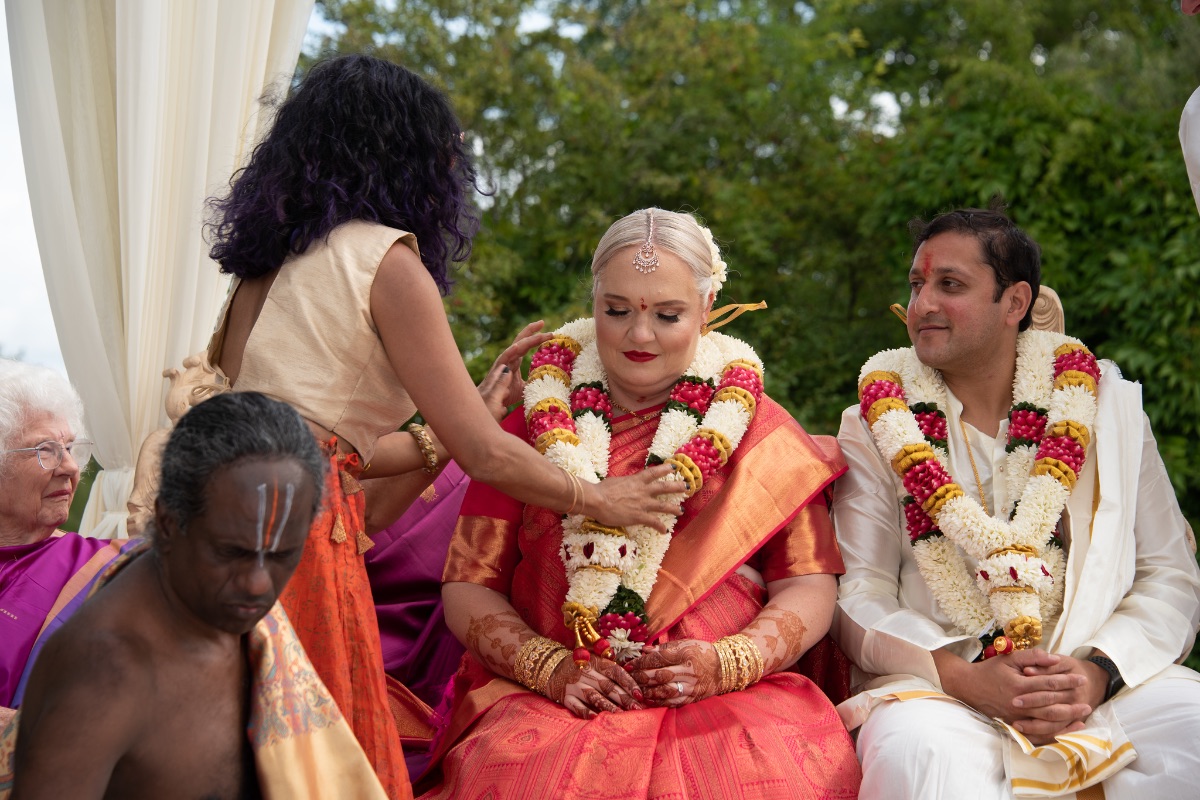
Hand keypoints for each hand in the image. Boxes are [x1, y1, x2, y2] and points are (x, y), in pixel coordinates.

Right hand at [477, 320, 552, 419]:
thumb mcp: (524, 388)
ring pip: (516, 346)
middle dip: (532, 331)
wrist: (491, 402)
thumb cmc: (506, 394)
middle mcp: (510, 357)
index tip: (548, 331)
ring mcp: (503, 361)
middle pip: (521, 340)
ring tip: (539, 332)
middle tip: (542, 322)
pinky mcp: (498, 369)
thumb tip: (547, 383)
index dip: (536, 336)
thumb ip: (532, 383)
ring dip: (528, 339)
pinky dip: (511, 351)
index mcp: (516, 360)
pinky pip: (505, 358)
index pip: (526, 344)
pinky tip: (518, 346)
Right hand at [545, 655, 644, 718]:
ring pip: (595, 697)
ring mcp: (575, 686)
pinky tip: (598, 719)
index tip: (640, 694)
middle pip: (608, 686)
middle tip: (638, 709)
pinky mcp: (566, 697)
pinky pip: (578, 707)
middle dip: (624, 699)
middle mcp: (586, 673)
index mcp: (596, 662)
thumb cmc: (581, 666)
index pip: (615, 672)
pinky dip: (588, 713)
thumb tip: (635, 685)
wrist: (550, 667)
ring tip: (623, 716)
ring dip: (610, 707)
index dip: (628, 683)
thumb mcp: (595, 660)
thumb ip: (611, 670)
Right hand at [588, 465, 688, 532]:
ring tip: (681, 511)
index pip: (654, 472)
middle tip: (686, 486)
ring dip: (674, 508)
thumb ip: (624, 483)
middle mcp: (643, 491)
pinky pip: (653, 522)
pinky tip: (665, 531)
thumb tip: (624, 484)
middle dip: (677, 487)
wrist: (598, 500)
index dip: (665, 469)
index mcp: (636, 480)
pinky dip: (660, 527)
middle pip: (664, 487)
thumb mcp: (616, 481)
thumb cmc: (602, 489)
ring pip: (663, 506)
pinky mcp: (639, 516)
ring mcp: (643, 504)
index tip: (674, 467)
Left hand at [627, 639, 720, 706]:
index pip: (657, 659)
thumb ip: (664, 648)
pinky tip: (648, 699)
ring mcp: (691, 686)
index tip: (629, 665)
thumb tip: (644, 650)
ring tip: (635, 689)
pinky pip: (673, 702)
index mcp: (685, 653)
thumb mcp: (685, 644)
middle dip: (641, 677)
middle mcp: (688, 671)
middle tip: (628, 677)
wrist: (725, 668)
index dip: (640, 662)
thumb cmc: (702, 652)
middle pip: (659, 675)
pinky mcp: (693, 698)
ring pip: (664, 690)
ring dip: (647, 691)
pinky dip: (658, 701)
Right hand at [937, 649, 1090, 738]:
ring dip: (1067, 719)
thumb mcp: (1009, 658)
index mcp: (1019, 685)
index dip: (1067, 681)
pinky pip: (1037, 732)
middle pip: (1052, 705)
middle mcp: (1019, 703)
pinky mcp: (1014, 725)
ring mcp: (1016, 717)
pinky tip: (1065, 729)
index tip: (1081, 678)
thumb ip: (1032, 657)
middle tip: (1088, 700)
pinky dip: (1053, 732)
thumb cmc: (990, 670)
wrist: (969, 687)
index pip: (1050, 684)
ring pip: (1047, 721)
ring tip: (1082, 715)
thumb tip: (1054, 658)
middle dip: (1072, 702)